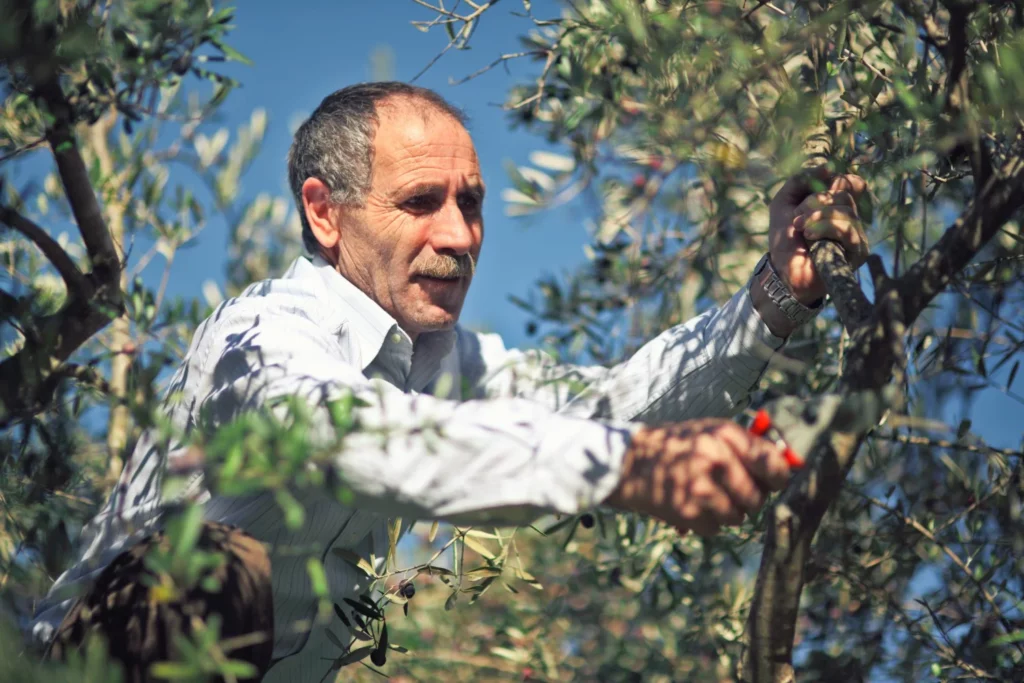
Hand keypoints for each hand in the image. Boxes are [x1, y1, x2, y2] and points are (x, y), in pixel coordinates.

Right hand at [604, 419, 792, 536]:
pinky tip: (690, 505)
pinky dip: (707, 522)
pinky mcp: (687, 512)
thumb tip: (790, 465)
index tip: (774, 481)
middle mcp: (715, 458)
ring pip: (739, 517)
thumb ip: (748, 446)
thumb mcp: (709, 432)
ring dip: (727, 512)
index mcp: (724, 434)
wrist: (627, 463)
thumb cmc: (675, 446)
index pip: (773, 464)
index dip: (779, 477)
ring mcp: (700, 487)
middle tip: (731, 490)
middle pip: (758, 497)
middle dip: (749, 498)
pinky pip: (717, 529)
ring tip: (706, 496)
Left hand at [768, 167, 870, 303]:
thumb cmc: (784, 239)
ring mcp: (856, 234)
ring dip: (817, 215)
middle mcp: (850, 218)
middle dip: (815, 201)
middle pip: (844, 193)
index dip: (832, 181)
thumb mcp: (783, 203)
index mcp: (836, 205)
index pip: (850, 182)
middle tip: (797, 218)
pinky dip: (825, 228)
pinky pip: (848, 229)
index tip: (809, 192)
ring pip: (847, 210)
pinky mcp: (858, 251)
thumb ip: (800, 181)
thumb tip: (828, 167)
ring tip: (800, 228)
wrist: (782, 271)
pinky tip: (810, 236)